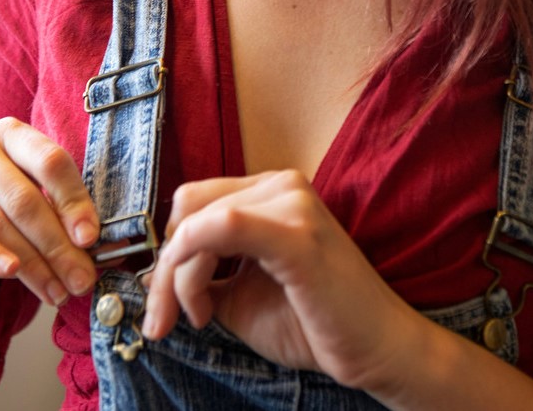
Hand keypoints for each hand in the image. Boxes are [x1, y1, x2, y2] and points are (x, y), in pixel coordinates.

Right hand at [0, 118, 99, 342]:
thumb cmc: (2, 218)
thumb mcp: (38, 211)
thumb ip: (66, 220)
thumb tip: (106, 246)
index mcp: (11, 133)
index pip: (50, 161)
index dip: (74, 202)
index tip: (90, 239)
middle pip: (24, 196)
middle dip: (57, 244)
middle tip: (80, 278)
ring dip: (31, 261)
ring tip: (56, 290)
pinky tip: (11, 271)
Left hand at [142, 170, 415, 392]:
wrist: (378, 349)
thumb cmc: (315, 323)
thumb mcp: (243, 292)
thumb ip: (204, 271)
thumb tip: (155, 271)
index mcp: (272, 190)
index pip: (195, 201)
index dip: (169, 250)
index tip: (165, 303)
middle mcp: (282, 183)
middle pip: (189, 205)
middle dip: (166, 265)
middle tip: (170, 316)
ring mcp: (292, 202)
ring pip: (198, 221)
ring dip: (178, 277)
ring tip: (196, 317)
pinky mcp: (296, 232)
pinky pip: (223, 228)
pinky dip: (193, 271)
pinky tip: (203, 309)